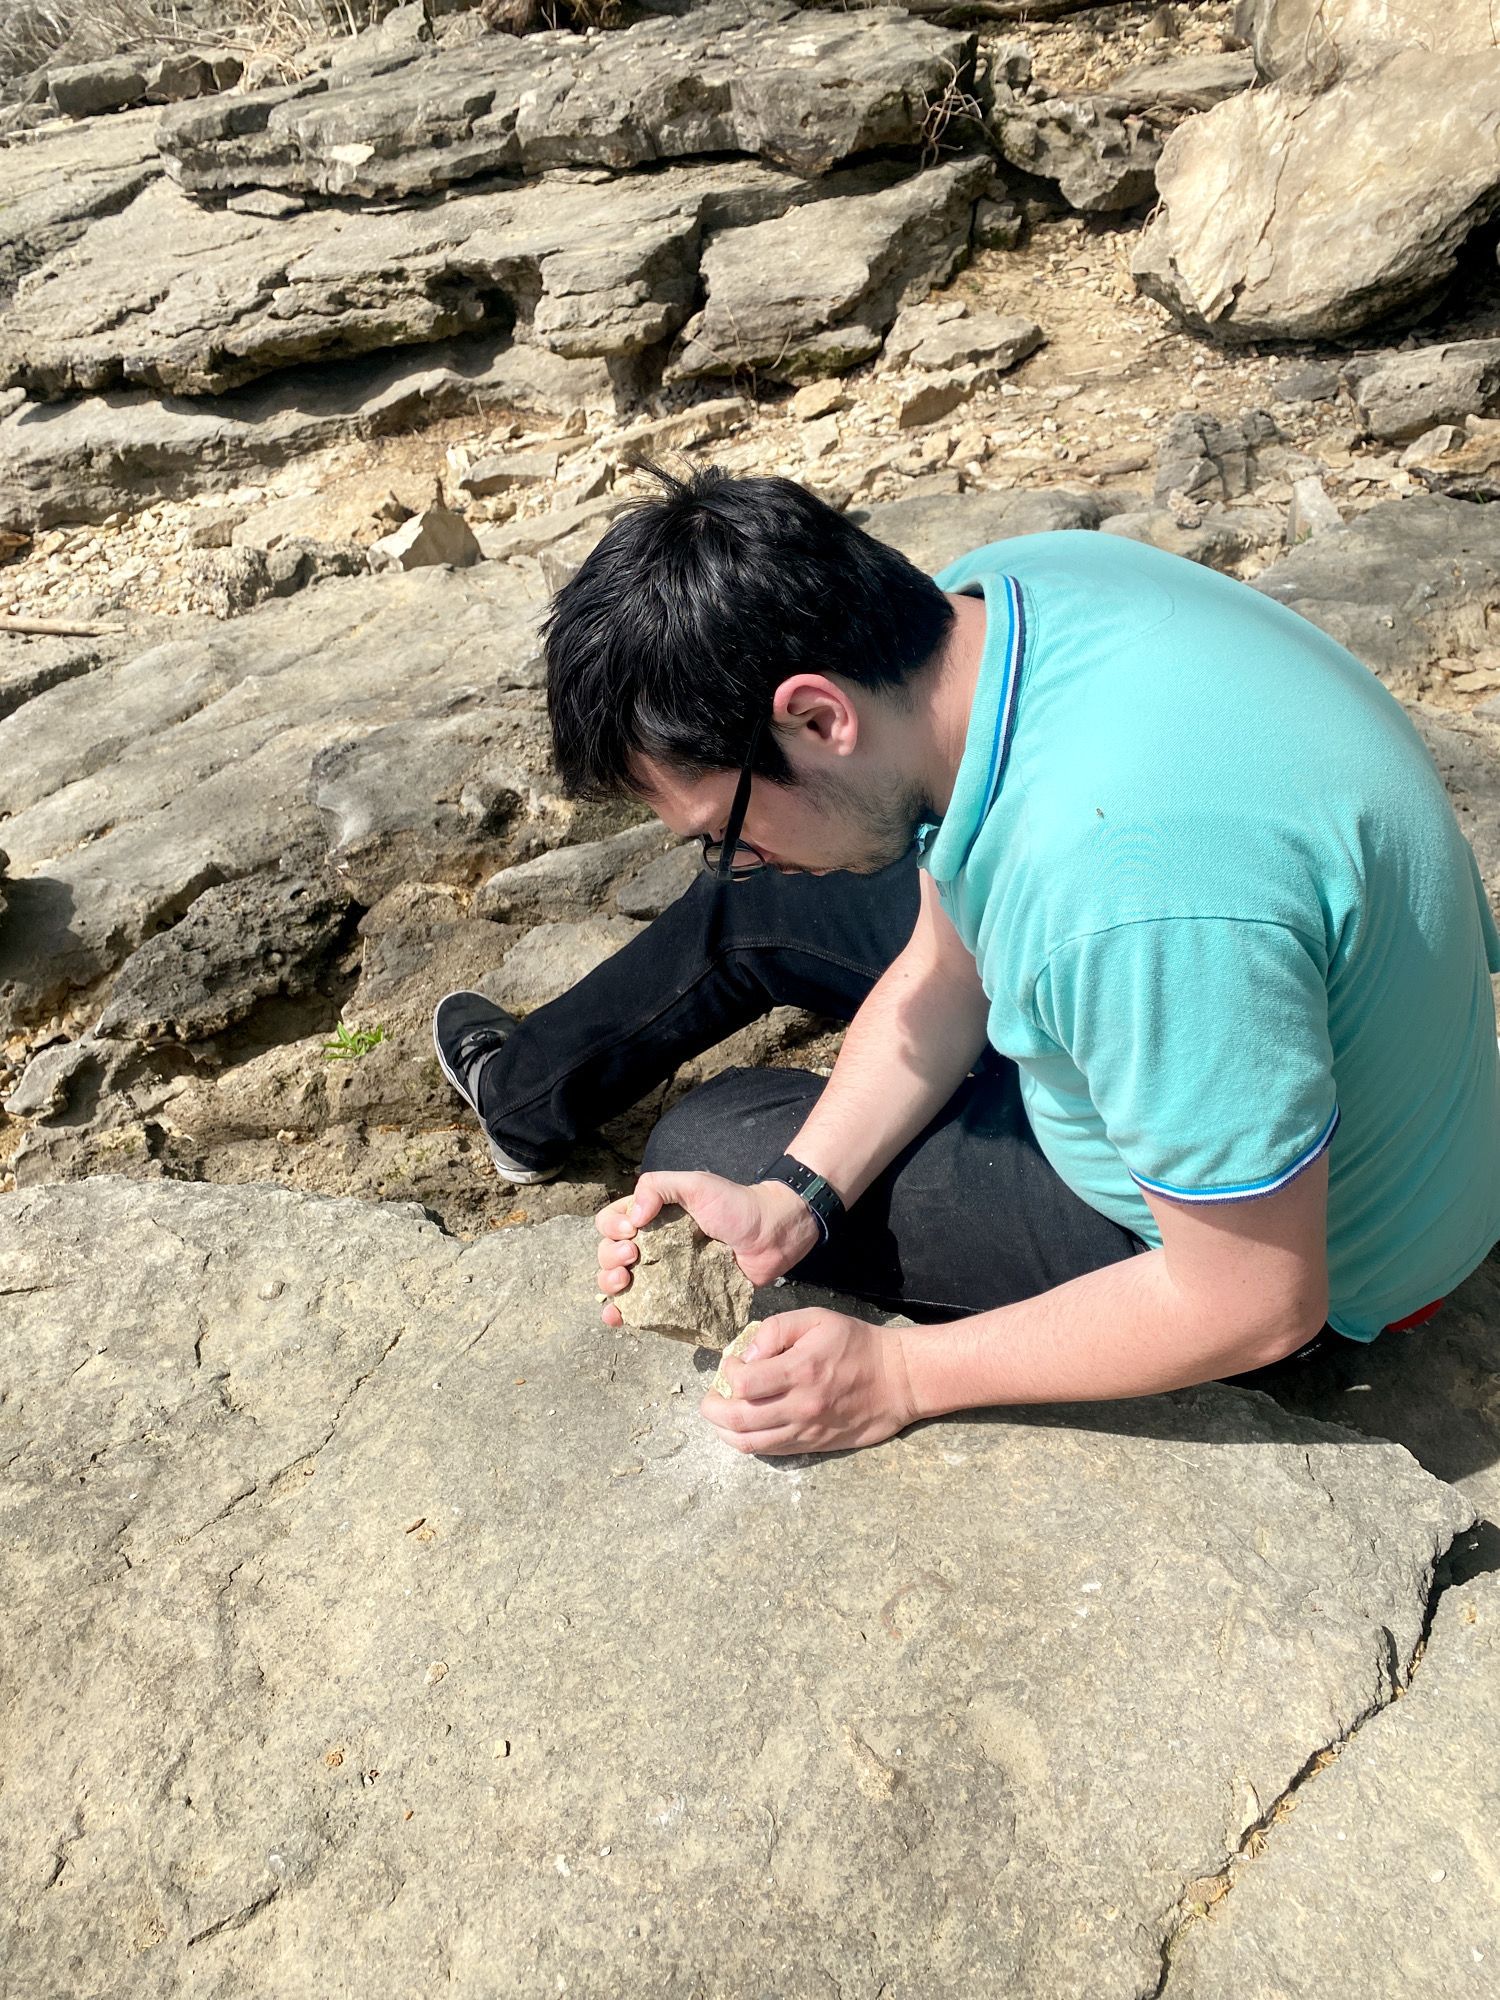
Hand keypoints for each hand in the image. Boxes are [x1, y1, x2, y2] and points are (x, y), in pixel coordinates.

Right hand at [595, 1169, 820, 1326]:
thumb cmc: (736, 1205)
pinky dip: (624, 1314)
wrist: (772, 1236)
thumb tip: (633, 1217)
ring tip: (624, 1282)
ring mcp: (664, 1275)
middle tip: (633, 1258)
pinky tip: (618, 1316)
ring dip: (610, 1285)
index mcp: (652, 1217)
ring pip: (619, 1283)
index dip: (612, 1227)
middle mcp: (652, 1246)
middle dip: (610, 1257)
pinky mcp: (679, 1299)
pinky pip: (645, 1309)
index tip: (632, 1230)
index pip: (612, 1221)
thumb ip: (659, 1187)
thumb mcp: (696, 1185)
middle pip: (609, 1254)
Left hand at [700, 1308, 916, 1456]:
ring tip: (721, 1415)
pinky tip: (744, 1427)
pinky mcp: (813, 1445)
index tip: (732, 1363)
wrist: (897, 1380)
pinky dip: (748, 1442)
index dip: (727, 1373)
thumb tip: (748, 1355)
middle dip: (712, 1409)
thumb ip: (777, 1330)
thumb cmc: (856, 1344)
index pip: (743, 1383)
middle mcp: (800, 1406)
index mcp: (800, 1370)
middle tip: (710, 1397)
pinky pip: (770, 1451)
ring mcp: (807, 1430)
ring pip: (749, 1443)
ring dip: (725, 1431)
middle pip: (739, 1420)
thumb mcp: (817, 1319)